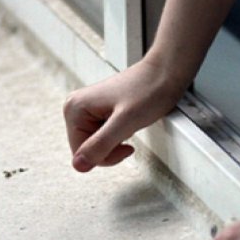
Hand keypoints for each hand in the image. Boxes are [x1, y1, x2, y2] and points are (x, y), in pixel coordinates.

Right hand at [63, 55, 188, 171]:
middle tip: (128, 130)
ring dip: (116, 142)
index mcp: (74, 109)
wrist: (165, 74)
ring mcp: (87, 109)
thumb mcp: (125, 122)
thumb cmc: (149, 90)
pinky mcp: (99, 111)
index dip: (106, 156)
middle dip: (111, 148)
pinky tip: (128, 121)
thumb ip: (101, 144)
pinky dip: (119, 135)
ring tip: (129, 122)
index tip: (126, 145)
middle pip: (87, 150)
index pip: (81, 154)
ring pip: (97, 145)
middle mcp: (76, 107)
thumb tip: (78, 165)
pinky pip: (104, 136)